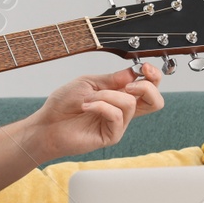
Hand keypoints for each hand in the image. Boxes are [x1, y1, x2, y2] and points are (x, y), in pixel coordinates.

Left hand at [28, 61, 164, 159]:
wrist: (47, 124)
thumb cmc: (64, 104)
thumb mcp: (88, 82)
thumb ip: (112, 79)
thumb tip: (134, 73)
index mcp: (120, 94)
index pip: (149, 86)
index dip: (153, 76)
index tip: (144, 67)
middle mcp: (122, 110)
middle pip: (155, 101)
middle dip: (147, 87)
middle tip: (127, 85)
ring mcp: (118, 124)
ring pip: (130, 104)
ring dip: (107, 95)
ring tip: (88, 99)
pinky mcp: (111, 135)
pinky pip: (116, 115)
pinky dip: (101, 106)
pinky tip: (86, 106)